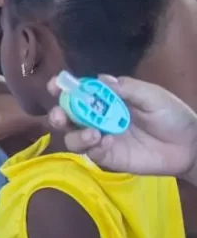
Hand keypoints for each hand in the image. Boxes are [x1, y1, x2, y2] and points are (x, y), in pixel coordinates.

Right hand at [48, 75, 196, 177]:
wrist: (190, 145)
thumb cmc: (171, 115)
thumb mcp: (152, 96)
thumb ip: (127, 88)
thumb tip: (100, 79)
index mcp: (105, 99)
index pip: (77, 92)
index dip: (62, 88)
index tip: (55, 85)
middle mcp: (97, 118)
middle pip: (67, 116)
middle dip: (58, 114)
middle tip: (60, 115)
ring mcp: (101, 139)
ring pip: (73, 137)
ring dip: (75, 134)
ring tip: (93, 133)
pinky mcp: (109, 158)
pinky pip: (92, 153)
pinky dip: (94, 148)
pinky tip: (107, 142)